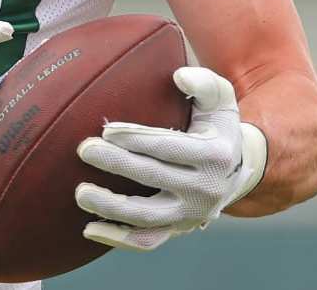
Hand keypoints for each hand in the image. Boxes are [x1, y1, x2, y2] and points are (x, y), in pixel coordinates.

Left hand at [74, 67, 266, 250]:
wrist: (236, 170)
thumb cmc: (217, 127)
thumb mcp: (221, 100)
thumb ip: (204, 83)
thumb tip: (179, 75)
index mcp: (213, 155)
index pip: (169, 148)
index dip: (136, 139)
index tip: (107, 129)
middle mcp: (203, 189)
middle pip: (153, 178)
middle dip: (116, 164)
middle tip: (84, 149)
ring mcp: (189, 215)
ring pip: (146, 217)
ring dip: (110, 207)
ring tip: (80, 192)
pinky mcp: (177, 230)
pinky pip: (145, 241)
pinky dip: (117, 238)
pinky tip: (88, 229)